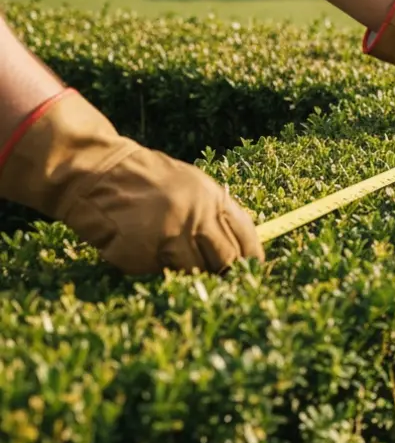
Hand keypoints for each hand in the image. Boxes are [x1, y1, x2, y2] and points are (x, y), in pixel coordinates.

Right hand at [0, 90, 264, 274]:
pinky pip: (155, 270)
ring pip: (192, 271)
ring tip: (162, 245)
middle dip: (221, 269)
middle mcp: (195, 217)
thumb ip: (214, 212)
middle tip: (212, 272)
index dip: (250, 257)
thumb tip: (238, 250)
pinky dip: (148, 263)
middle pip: (225, 260)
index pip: (245, 236)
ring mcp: (167, 236)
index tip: (249, 270)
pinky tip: (137, 242)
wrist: (96, 171)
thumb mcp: (192, 185)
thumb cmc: (146, 179)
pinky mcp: (140, 254)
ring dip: (181, 266)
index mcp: (212, 198)